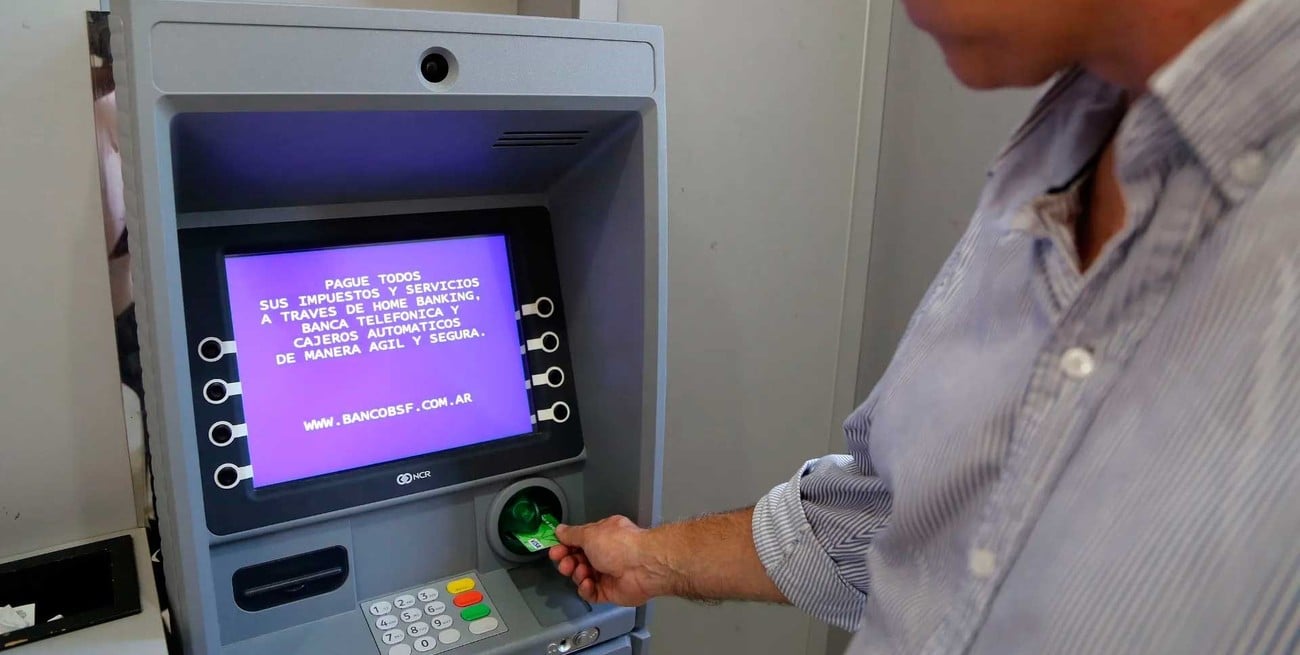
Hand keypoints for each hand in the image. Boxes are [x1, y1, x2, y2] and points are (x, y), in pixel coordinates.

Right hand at [548, 515, 670, 605]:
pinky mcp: (610, 592)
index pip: (579, 541)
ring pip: (582, 576)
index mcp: (603, 535)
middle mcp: (606, 553)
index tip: (555, 550)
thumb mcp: (590, 534)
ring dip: (578, 574)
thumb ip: (572, 534)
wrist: (643, 567)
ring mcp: (608, 573)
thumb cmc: (621, 545)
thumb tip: (560, 530)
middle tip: (565, 563)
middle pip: (578, 560)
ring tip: (582, 571)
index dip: (565, 546)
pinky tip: (588, 584)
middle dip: (568, 561)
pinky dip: (586, 589)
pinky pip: (591, 593)